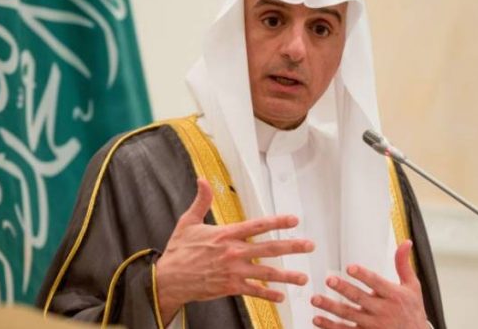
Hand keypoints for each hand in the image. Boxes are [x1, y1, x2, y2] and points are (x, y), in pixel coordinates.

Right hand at [155, 178, 314, 324]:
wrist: (169, 279)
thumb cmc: (179, 251)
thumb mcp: (188, 222)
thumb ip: (201, 201)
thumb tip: (202, 180)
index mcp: (226, 235)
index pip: (257, 226)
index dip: (277, 222)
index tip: (294, 220)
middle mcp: (234, 252)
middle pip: (269, 248)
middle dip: (292, 246)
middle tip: (309, 245)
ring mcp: (234, 271)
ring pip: (266, 273)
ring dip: (287, 276)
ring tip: (303, 278)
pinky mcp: (231, 287)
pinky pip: (254, 292)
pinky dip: (268, 294)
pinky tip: (281, 296)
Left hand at [310, 240, 427, 328]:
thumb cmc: (413, 310)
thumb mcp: (412, 287)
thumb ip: (404, 265)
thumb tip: (406, 242)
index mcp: (394, 296)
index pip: (377, 283)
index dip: (363, 275)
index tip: (350, 267)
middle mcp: (383, 311)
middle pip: (360, 299)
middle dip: (344, 289)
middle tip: (329, 280)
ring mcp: (373, 325)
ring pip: (349, 315)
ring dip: (331, 308)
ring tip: (315, 299)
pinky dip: (330, 326)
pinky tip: (317, 319)